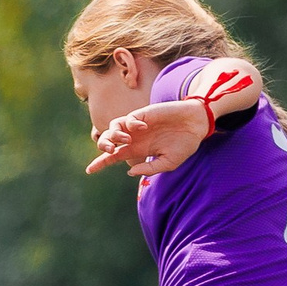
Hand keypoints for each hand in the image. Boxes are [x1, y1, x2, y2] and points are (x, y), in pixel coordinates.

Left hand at [86, 98, 209, 179]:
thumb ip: (150, 168)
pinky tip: (142, 127)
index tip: (89, 171)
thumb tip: (129, 171)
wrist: (197, 126)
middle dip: (103, 146)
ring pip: (113, 128)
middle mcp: (134, 138)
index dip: (100, 163)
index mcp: (137, 150)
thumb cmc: (184, 144)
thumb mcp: (168, 163)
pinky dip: (130, 123)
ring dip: (113, 136)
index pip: (114, 156)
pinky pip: (128, 118)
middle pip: (107, 141)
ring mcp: (137, 125)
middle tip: (110, 151)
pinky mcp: (144, 114)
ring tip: (126, 141)